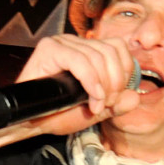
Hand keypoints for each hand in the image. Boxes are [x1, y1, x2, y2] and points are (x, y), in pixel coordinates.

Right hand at [9, 33, 140, 132]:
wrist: (29, 122)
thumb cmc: (56, 114)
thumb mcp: (94, 111)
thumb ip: (115, 105)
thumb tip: (134, 97)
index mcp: (87, 50)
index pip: (119, 47)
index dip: (124, 73)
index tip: (114, 99)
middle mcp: (75, 42)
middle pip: (112, 51)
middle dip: (115, 83)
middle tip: (105, 105)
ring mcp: (61, 42)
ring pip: (98, 56)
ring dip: (103, 86)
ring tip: (96, 106)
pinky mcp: (49, 49)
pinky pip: (80, 61)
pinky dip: (91, 82)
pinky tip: (92, 99)